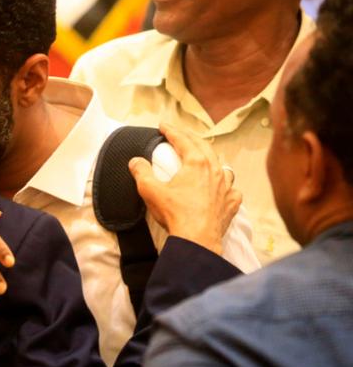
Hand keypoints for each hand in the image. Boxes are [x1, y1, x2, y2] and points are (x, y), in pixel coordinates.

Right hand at [128, 124, 241, 254]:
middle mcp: (214, 170)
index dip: (171, 130)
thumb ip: (141, 172)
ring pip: (221, 165)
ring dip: (211, 158)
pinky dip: (225, 185)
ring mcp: (226, 187)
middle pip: (204, 146)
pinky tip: (221, 188)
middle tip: (180, 134)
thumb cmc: (175, 213)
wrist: (197, 240)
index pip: (182, 140)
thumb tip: (135, 161)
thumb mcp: (150, 190)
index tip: (163, 126)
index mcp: (196, 163)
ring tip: (203, 157)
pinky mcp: (231, 203)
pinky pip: (231, 189)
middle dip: (190, 137)